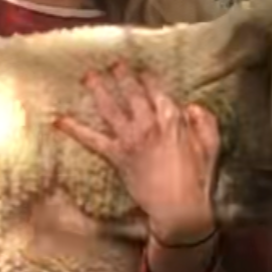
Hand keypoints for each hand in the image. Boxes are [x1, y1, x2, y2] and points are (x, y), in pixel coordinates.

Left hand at [55, 62, 220, 245]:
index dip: (147, 78)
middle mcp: (148, 123)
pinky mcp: (117, 155)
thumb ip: (204, 121)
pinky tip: (60, 121)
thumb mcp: (211, 145)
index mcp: (172, 119)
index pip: (157, 91)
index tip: (141, 70)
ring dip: (98, 89)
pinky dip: (75, 129)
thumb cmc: (197, 179)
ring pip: (110, 107)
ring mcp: (130, 138)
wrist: (178, 207)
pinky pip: (92, 139)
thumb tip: (192, 106)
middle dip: (122, 76)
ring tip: (88, 76)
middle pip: (132, 93)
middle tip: (113, 64)